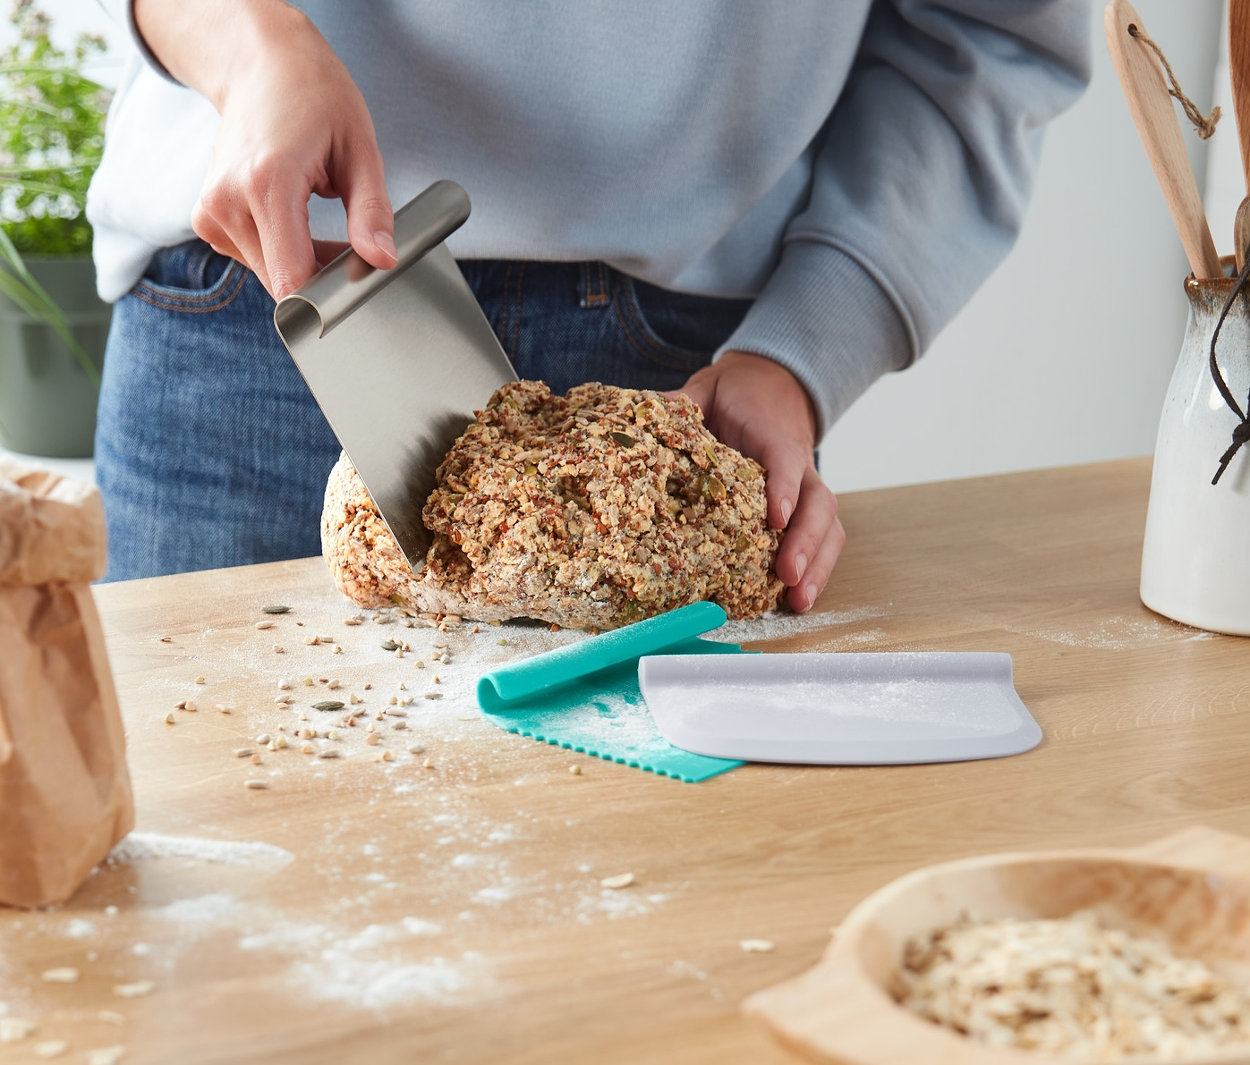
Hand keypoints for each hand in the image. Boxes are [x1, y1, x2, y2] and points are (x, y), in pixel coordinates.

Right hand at [135, 1, 396, 299]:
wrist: (260, 65)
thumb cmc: (314, 96)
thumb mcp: (360, 150)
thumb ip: (372, 212)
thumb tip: (383, 261)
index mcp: (265, 184)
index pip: (294, 281)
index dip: (331, 296)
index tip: (358, 284)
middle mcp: (227, 202)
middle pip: (284, 283)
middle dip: (323, 276)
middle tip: (349, 240)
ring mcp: (210, 213)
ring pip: (271, 276)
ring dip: (304, 263)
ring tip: (319, 217)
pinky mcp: (207, 220)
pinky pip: (256, 259)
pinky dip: (283, 252)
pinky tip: (294, 218)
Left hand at [678, 352, 842, 611]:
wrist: (774, 384)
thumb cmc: (737, 394)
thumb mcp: (708, 389)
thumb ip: (683, 402)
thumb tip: (649, 413)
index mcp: (773, 435)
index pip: (786, 461)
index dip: (784, 489)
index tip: (774, 519)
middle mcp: (800, 464)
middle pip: (818, 503)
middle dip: (807, 542)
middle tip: (788, 576)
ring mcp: (807, 489)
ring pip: (828, 526)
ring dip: (818, 565)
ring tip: (799, 602)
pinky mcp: (806, 508)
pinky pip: (822, 538)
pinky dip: (816, 569)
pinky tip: (797, 600)